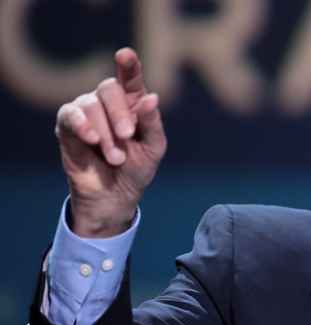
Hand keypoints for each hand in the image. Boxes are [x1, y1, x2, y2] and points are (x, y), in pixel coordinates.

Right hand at [55, 47, 166, 236]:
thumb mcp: (153, 148)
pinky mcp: (67, 126)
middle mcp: (108, 103)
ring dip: (105, 133)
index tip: (125, 54)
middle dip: (120, 113)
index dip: (128, 65)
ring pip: (90, 105)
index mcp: (133, 103)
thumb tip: (152, 97)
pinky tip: (91, 138)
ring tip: (115, 157)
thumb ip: (152, 123)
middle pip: (109, 89)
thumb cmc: (138, 168)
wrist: (116, 195)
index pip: (130, 78)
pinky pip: (69, 115)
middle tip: (127, 136)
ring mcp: (86, 112)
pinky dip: (81, 125)